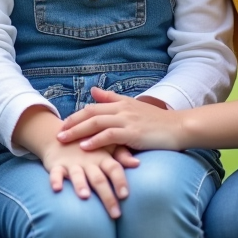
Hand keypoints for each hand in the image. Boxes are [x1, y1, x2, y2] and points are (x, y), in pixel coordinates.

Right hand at [39, 140, 130, 218]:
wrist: (62, 134)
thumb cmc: (91, 146)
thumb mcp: (107, 147)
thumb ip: (121, 155)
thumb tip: (138, 163)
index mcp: (102, 158)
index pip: (114, 169)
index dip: (120, 181)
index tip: (125, 196)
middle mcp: (88, 161)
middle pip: (99, 179)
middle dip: (107, 196)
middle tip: (115, 214)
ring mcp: (72, 163)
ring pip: (77, 175)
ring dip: (80, 185)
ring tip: (85, 196)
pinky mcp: (57, 165)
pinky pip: (55, 173)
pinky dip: (55, 180)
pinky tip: (57, 189)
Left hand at [56, 87, 183, 151]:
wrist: (179, 127)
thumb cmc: (157, 121)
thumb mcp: (133, 107)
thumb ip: (112, 99)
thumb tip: (93, 91)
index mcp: (121, 103)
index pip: (93, 107)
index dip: (76, 115)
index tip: (63, 124)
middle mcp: (122, 109)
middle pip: (90, 114)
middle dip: (72, 123)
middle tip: (58, 133)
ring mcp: (127, 120)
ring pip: (96, 123)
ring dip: (77, 132)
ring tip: (64, 140)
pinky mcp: (133, 132)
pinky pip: (110, 135)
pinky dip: (95, 140)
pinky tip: (84, 147)